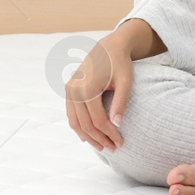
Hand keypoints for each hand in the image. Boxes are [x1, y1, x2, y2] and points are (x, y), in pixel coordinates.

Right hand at [65, 32, 135, 151]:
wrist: (109, 46)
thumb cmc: (120, 63)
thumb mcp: (125, 81)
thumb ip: (121, 102)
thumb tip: (117, 125)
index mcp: (88, 87)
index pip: (98, 120)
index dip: (109, 134)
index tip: (120, 143)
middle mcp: (74, 89)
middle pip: (85, 124)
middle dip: (99, 139)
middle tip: (113, 148)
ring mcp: (69, 89)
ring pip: (75, 122)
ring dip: (88, 137)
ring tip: (102, 146)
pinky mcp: (69, 89)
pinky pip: (71, 114)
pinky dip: (79, 127)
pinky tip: (89, 136)